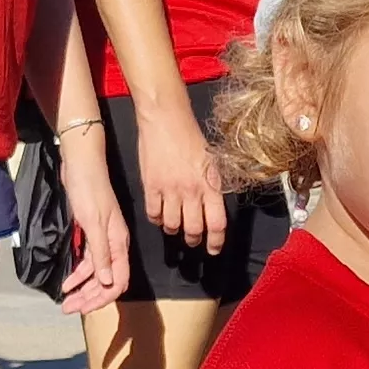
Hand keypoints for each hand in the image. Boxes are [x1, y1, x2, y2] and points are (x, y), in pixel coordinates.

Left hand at [55, 134, 133, 315]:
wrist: (81, 164)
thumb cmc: (88, 190)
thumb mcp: (93, 223)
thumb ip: (100, 254)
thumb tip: (106, 282)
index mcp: (118, 243)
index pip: (117, 281)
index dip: (103, 298)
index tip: (84, 309)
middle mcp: (114, 245)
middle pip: (107, 281)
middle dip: (90, 298)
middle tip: (70, 309)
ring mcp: (102, 240)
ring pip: (96, 274)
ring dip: (82, 289)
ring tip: (66, 302)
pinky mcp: (91, 234)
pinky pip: (88, 262)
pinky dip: (78, 274)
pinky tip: (67, 282)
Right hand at [131, 96, 225, 252]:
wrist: (166, 119)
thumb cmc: (191, 136)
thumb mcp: (212, 161)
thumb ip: (212, 185)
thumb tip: (212, 208)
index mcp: (211, 184)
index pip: (217, 223)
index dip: (216, 241)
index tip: (213, 249)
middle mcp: (191, 191)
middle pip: (193, 229)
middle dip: (193, 240)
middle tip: (192, 241)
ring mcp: (169, 190)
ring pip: (172, 225)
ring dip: (174, 230)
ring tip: (175, 227)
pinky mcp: (150, 186)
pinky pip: (153, 214)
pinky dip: (156, 219)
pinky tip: (159, 215)